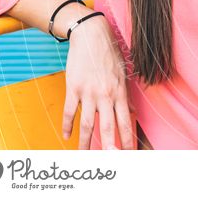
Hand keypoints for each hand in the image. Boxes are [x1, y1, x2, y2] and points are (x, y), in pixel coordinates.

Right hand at [61, 16, 134, 149]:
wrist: (91, 36)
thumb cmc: (109, 53)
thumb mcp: (122, 73)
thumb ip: (125, 94)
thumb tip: (130, 110)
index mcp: (120, 91)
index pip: (126, 121)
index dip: (128, 138)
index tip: (129, 152)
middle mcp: (105, 94)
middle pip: (107, 127)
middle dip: (109, 147)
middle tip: (110, 161)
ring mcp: (89, 92)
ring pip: (87, 124)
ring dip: (85, 142)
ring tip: (84, 156)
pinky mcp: (73, 88)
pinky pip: (70, 112)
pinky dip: (67, 126)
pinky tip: (66, 136)